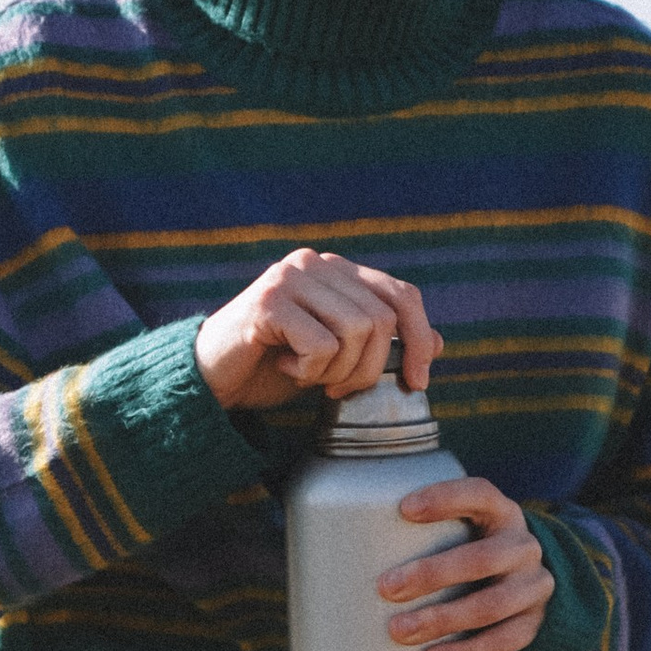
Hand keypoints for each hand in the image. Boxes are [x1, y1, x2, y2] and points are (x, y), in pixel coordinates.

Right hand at [194, 248, 440, 412]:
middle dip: (370, 369)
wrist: (209, 379)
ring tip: (307, 376)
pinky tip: (284, 367)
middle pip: (381, 318)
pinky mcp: (269, 301)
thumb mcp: (338, 358)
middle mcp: (316, 263)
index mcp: (337, 270)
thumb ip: (381, 344)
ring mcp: (290, 277)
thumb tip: (441, 342)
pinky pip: (320, 344)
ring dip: (337, 371)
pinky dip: (309, 371)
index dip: (419, 339)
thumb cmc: (272, 366)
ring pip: (355, 331)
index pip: (401, 295)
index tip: (417, 383)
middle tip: (337, 388)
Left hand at [381, 475, 555, 650]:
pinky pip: (503, 642)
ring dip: (442, 620)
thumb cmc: (466, 551)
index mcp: (500, 512)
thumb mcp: (459, 530)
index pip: (479, 494)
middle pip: (482, 558)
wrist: (521, 584)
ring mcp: (533, 586)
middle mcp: (523, 546)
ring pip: (492, 605)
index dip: (445, 499)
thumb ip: (420, 529)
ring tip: (399, 631)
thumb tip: (335, 535)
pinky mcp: (532, 623)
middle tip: (385, 588)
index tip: (404, 509)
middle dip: (432, 573)